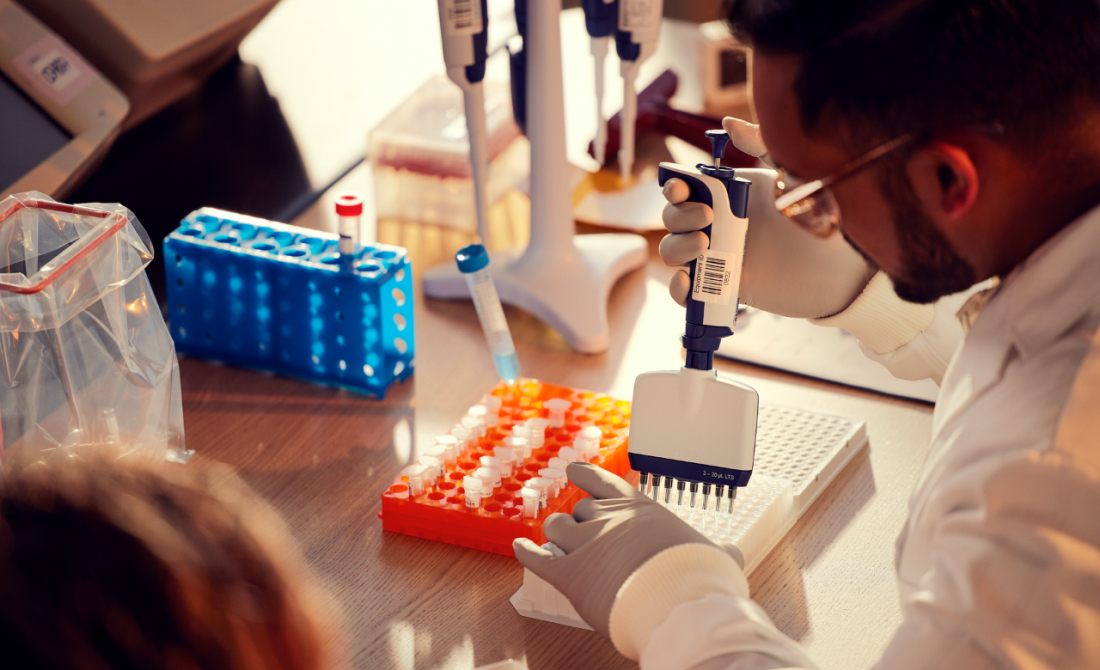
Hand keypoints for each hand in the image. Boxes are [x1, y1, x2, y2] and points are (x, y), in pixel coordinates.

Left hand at [513, 463, 720, 636]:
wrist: (677, 600)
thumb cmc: (697, 575)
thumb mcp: (714, 556)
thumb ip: (718, 551)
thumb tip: (734, 555)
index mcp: (637, 507)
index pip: (601, 480)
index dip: (584, 476)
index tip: (574, 473)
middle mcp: (606, 517)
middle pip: (579, 509)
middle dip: (579, 521)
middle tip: (582, 533)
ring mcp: (584, 543)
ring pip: (555, 527)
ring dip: (556, 535)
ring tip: (557, 543)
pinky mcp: (567, 572)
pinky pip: (537, 557)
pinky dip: (525, 551)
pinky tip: (519, 547)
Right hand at [659, 117, 874, 319]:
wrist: (842, 265)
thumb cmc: (824, 214)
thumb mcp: (793, 173)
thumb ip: (762, 145)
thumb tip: (727, 122)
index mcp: (728, 196)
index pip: (685, 189)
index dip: (674, 187)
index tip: (680, 188)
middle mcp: (718, 225)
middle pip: (673, 218)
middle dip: (679, 216)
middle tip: (707, 219)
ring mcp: (718, 258)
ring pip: (673, 251)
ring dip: (676, 247)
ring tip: (703, 247)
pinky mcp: (723, 288)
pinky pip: (685, 291)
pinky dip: (677, 288)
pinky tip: (688, 282)